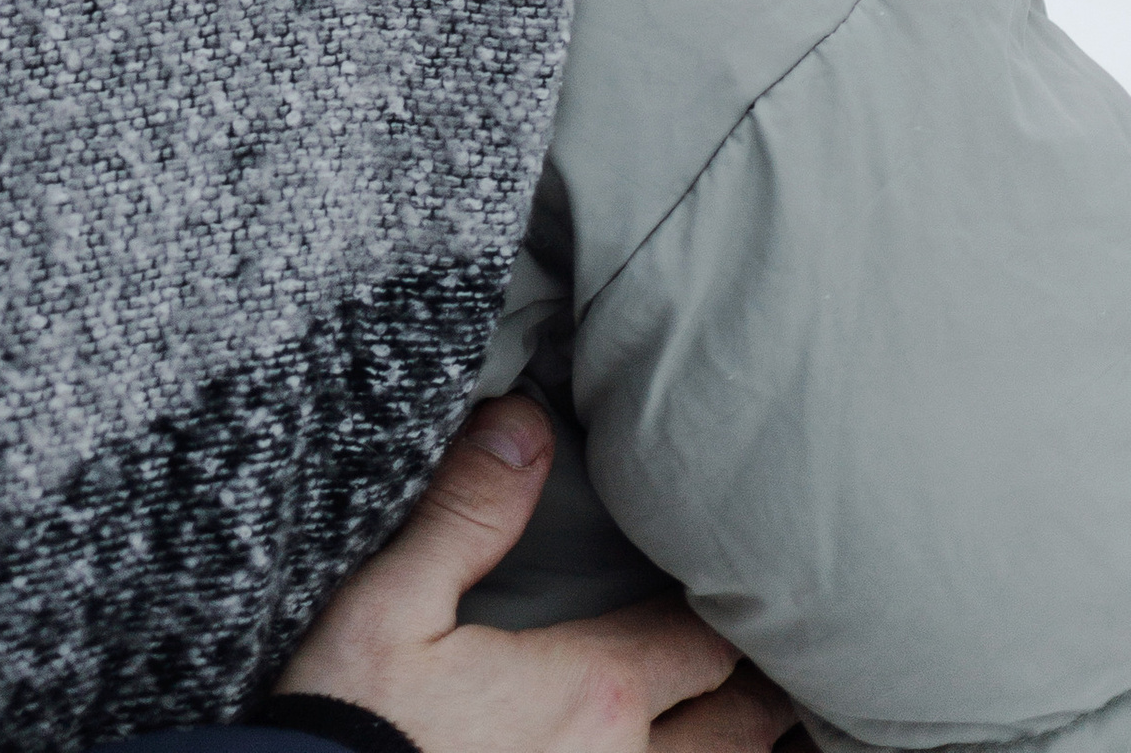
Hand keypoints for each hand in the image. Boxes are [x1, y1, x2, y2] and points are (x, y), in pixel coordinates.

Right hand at [273, 399, 796, 752]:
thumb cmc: (346, 725)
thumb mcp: (388, 605)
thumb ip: (466, 514)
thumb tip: (525, 423)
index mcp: (592, 695)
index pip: (701, 641)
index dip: (731, 607)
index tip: (752, 573)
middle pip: (740, 730)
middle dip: (767, 689)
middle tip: (796, 657)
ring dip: (747, 748)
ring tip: (768, 722)